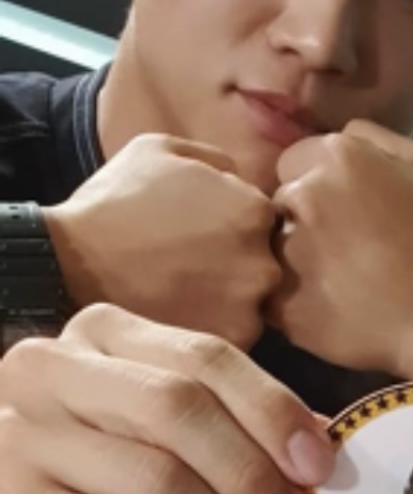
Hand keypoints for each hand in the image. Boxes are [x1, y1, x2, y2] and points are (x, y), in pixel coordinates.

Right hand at [0, 304, 333, 493]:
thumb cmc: (103, 488)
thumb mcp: (170, 445)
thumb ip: (239, 427)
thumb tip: (325, 442)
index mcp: (103, 334)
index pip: (205, 356)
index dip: (270, 408)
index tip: (318, 462)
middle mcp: (53, 371)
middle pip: (180, 409)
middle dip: (251, 473)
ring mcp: (24, 437)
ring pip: (159, 482)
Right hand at [43, 133, 280, 347]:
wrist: (65, 263)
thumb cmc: (113, 202)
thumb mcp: (163, 150)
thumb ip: (217, 160)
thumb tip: (241, 178)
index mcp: (255, 210)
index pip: (266, 219)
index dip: (235, 225)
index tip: (204, 233)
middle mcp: (263, 260)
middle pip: (267, 262)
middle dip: (239, 263)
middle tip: (195, 266)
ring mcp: (247, 306)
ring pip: (255, 301)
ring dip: (231, 298)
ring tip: (186, 292)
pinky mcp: (228, 342)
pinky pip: (237, 335)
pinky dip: (216, 327)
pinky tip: (182, 314)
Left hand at [266, 121, 412, 398]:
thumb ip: (373, 138)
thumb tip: (339, 135)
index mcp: (337, 156)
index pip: (292, 162)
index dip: (316, 186)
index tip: (344, 213)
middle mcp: (304, 195)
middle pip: (278, 204)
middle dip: (301, 220)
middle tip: (345, 248)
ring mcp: (287, 251)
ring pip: (270, 249)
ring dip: (293, 261)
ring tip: (341, 281)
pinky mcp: (280, 303)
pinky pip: (270, 297)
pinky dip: (293, 303)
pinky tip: (333, 308)